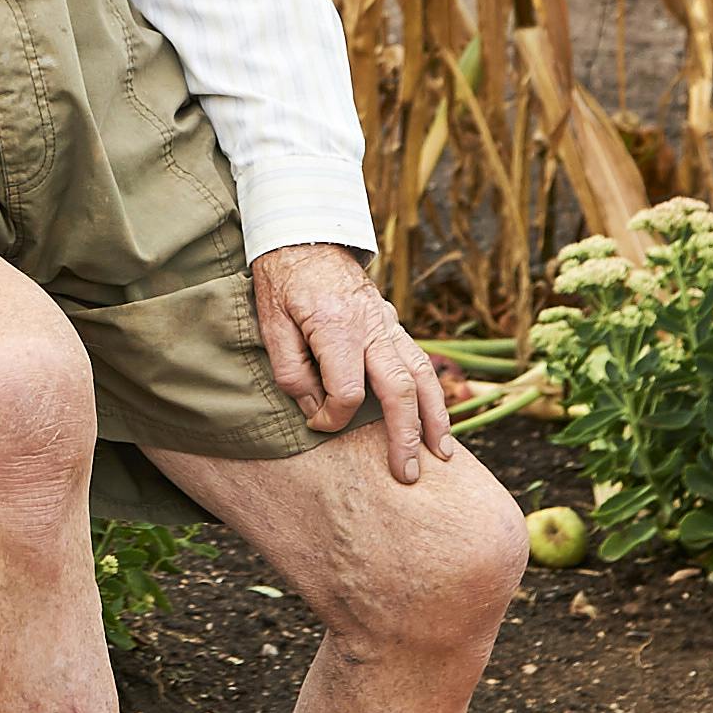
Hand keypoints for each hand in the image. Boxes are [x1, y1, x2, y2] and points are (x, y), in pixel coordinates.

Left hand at [250, 247, 451, 481]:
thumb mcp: (271, 324)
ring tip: (441, 455)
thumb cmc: (282, 283)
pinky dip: (434, 393)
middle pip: (400, 390)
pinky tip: (437, 419)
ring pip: (423, 375)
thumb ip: (291, 370)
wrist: (306, 237)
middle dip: (406, 436)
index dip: (333, 416)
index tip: (318, 422)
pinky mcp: (394, 325)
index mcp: (337, 328)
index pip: (347, 391)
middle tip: (407, 475)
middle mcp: (372, 328)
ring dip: (435, 418)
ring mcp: (389, 325)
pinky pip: (421, 362)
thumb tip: (316, 409)